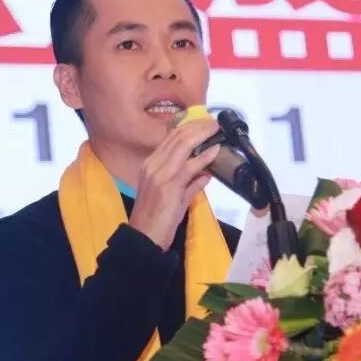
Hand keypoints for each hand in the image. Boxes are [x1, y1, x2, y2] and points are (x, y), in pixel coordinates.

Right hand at [128, 118, 221, 250]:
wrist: (143, 238)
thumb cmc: (156, 220)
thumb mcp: (173, 198)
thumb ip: (189, 184)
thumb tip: (206, 175)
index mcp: (151, 165)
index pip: (170, 138)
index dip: (189, 128)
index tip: (205, 123)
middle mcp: (153, 165)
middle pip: (177, 137)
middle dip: (198, 127)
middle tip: (215, 122)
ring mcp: (159, 174)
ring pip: (182, 146)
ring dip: (202, 135)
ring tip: (217, 130)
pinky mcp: (169, 186)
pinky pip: (189, 166)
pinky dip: (204, 157)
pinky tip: (215, 150)